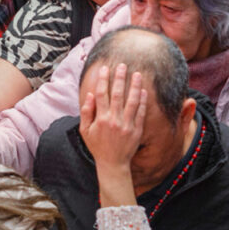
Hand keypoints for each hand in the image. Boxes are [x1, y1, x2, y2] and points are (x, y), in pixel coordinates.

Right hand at [79, 64, 145, 206]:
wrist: (112, 164)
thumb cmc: (97, 146)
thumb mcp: (85, 131)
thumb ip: (86, 112)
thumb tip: (90, 95)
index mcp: (100, 119)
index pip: (101, 94)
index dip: (103, 80)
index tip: (105, 69)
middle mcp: (114, 120)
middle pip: (118, 94)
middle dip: (120, 78)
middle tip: (122, 65)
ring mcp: (127, 125)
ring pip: (132, 101)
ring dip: (134, 86)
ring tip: (137, 74)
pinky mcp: (136, 130)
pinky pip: (140, 113)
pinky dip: (142, 101)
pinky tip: (143, 91)